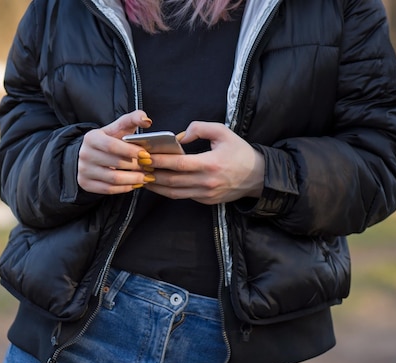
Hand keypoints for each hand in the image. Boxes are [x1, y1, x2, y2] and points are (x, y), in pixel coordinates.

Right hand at [78, 111, 156, 193]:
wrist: (91, 154)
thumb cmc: (111, 139)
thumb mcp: (119, 127)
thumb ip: (133, 118)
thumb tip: (146, 120)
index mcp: (91, 138)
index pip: (112, 145)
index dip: (131, 151)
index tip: (146, 155)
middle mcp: (85, 154)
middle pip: (115, 163)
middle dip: (136, 166)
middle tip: (150, 167)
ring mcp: (83, 170)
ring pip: (113, 179)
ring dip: (134, 179)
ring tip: (146, 177)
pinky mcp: (85, 183)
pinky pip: (109, 189)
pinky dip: (125, 188)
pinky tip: (135, 184)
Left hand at [144, 122, 264, 204]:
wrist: (258, 176)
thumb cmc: (240, 152)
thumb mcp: (223, 132)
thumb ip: (200, 128)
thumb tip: (180, 136)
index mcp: (210, 164)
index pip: (178, 163)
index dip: (159, 160)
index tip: (145, 156)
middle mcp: (206, 182)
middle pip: (171, 181)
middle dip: (151, 173)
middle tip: (137, 167)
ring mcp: (205, 194)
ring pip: (173, 193)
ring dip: (155, 186)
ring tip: (142, 177)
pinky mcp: (205, 201)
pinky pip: (182, 196)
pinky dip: (167, 191)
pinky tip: (158, 184)